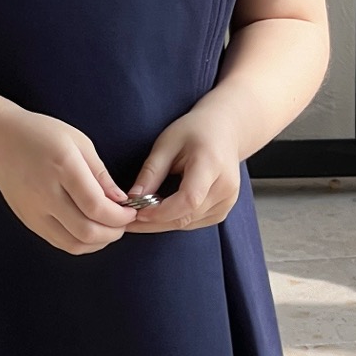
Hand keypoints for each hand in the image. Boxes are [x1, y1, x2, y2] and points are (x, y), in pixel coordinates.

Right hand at [0, 109, 136, 255]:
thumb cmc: (40, 134)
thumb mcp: (78, 141)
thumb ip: (100, 173)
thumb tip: (121, 200)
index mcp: (62, 167)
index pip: (97, 206)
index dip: (120, 216)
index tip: (131, 210)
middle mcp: (46, 193)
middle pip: (87, 231)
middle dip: (114, 232)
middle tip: (124, 222)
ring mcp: (35, 212)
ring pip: (74, 244)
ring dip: (99, 242)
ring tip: (109, 227)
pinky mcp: (29, 222)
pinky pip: (60, 243)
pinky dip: (81, 243)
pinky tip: (90, 229)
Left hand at [125, 104, 241, 233]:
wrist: (225, 131)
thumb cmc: (194, 131)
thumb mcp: (166, 143)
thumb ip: (151, 172)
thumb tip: (133, 198)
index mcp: (211, 165)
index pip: (189, 199)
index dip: (161, 211)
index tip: (137, 212)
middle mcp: (225, 187)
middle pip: (187, 216)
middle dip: (155, 221)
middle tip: (128, 221)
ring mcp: (227, 201)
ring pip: (189, 224)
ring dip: (162, 223)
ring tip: (139, 216)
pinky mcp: (223, 210)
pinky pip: (194, 223)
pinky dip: (174, 220)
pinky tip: (158, 213)